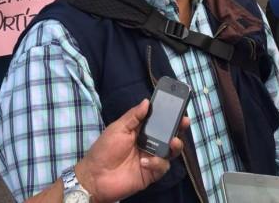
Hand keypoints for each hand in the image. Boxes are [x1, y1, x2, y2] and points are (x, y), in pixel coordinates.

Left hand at [74, 99, 188, 202]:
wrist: (94, 177)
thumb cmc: (104, 149)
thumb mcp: (118, 128)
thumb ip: (133, 116)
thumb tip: (147, 101)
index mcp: (141, 131)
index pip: (159, 121)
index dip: (170, 114)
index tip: (179, 106)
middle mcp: (149, 143)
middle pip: (169, 135)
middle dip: (179, 127)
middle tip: (184, 121)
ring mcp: (151, 158)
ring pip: (171, 151)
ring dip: (175, 145)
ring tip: (173, 142)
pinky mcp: (151, 173)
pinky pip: (162, 167)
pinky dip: (157, 163)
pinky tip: (145, 162)